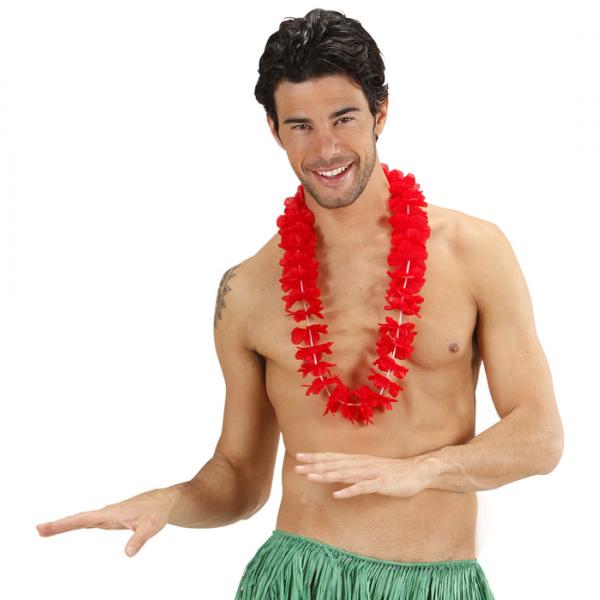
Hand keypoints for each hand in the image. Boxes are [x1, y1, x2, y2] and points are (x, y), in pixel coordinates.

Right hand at [36, 487, 180, 556]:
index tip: (43, 528)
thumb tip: (127, 553)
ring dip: (66, 524)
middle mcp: (107, 513)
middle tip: (38, 530)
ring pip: (84, 519)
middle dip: (59, 525)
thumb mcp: (151, 526)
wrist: (166, 500)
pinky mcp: (114, 518)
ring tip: (47, 529)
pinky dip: (79, 522)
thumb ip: (139, 539)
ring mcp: (110, 515)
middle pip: (79, 519)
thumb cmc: (158, 511)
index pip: (83, 519)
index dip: (63, 524)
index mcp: (111, 513)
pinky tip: (73, 524)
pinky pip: (92, 520)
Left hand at [294, 452, 438, 498]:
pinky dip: (349, 491)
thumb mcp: (370, 468)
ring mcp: (371, 473)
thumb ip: (354, 469)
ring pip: (345, 474)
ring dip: (327, 475)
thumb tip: (336, 471)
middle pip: (334, 464)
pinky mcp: (380, 484)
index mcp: (358, 460)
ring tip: (311, 477)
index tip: (298, 457)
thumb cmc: (392, 472)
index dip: (315, 457)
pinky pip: (362, 488)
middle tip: (297, 467)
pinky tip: (336, 495)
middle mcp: (361, 464)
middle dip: (315, 466)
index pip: (332, 457)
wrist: (417, 471)